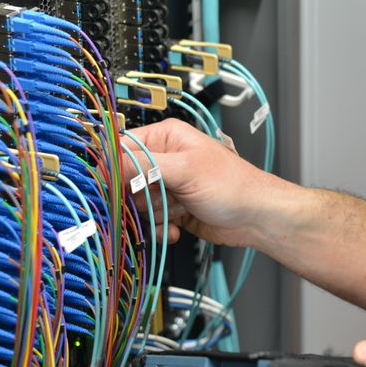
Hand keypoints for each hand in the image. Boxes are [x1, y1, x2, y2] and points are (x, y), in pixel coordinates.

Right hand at [121, 118, 270, 245]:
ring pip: (136, 203)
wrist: (256, 218)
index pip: (122, 147)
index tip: (112, 187)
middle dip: (138, 196)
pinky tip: (177, 227)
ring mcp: (167, 186)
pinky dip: (161, 228)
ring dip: (154, 214)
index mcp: (166, 138)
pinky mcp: (171, 208)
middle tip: (156, 200)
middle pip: (125, 179)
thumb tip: (109, 163)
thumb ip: (144, 166)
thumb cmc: (234, 186)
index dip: (114, 168)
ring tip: (178, 210)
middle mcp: (164, 160)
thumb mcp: (185, 170)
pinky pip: (150, 220)